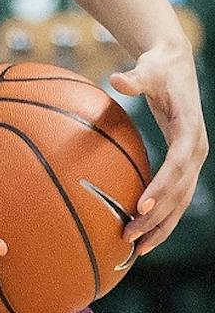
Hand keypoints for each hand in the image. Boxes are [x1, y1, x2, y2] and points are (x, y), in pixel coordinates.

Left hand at [112, 40, 208, 254]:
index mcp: (190, 131)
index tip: (140, 205)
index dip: (161, 186)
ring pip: (181, 200)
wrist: (176, 64)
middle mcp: (197, 149)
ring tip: (136, 247)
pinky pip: (177, 195)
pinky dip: (163, 215)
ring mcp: (194, 159)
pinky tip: (145, 232)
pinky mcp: (186, 163)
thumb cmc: (159, 68)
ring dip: (161, 225)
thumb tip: (116, 79)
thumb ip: (134, 79)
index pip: (177, 165)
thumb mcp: (148, 70)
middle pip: (180, 191)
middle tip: (130, 235)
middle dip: (157, 216)